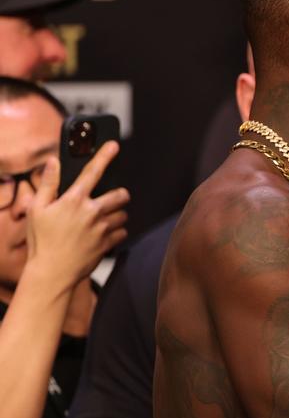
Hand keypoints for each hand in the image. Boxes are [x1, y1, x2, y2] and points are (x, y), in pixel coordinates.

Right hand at [24, 142, 128, 288]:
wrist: (52, 272)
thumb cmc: (41, 240)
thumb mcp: (37, 209)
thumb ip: (47, 184)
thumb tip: (52, 162)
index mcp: (74, 200)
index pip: (93, 172)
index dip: (105, 155)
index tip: (115, 145)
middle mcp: (92, 212)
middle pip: (120, 194)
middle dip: (118, 195)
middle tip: (107, 200)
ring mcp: (103, 228)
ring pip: (123, 214)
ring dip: (116, 214)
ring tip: (101, 221)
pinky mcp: (109, 243)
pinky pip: (123, 232)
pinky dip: (117, 232)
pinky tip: (102, 235)